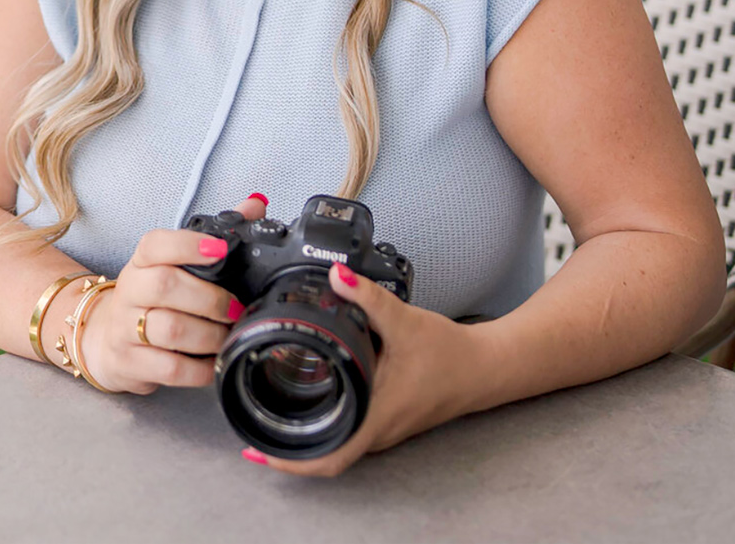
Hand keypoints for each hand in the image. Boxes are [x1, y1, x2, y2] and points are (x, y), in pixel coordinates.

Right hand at [77, 194, 268, 394]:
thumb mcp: (173, 266)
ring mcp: (124, 328)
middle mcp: (129, 291)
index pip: (155, 244)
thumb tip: (254, 205)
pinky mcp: (129, 363)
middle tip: (235, 308)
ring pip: (170, 329)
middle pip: (165, 285)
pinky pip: (170, 369)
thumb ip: (214, 234)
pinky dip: (200, 369)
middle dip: (210, 299)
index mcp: (141, 262)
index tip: (221, 249)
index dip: (188, 244)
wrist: (105, 338)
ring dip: (209, 336)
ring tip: (227, 336)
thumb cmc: (150, 299)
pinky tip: (213, 362)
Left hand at [242, 263, 485, 476]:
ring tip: (266, 414)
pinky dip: (324, 424)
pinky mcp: (386, 418)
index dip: (289, 460)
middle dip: (284, 447)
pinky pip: (348, 431)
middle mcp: (376, 431)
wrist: (485, 367)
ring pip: (336, 445)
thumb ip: (368, 297)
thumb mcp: (404, 322)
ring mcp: (382, 428)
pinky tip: (307, 402)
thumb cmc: (450, 353)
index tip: (255, 448)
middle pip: (323, 457)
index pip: (327, 458)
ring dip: (303, 436)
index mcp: (376, 417)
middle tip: (249, 423)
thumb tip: (337, 274)